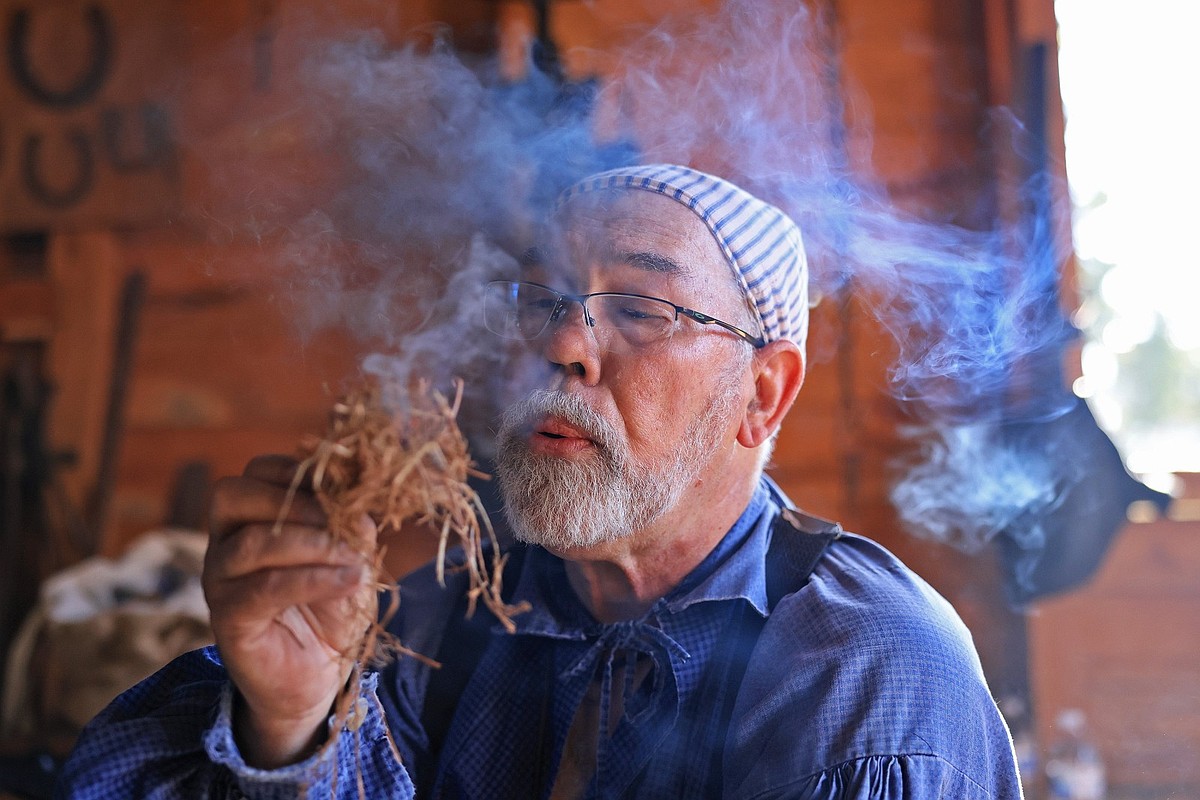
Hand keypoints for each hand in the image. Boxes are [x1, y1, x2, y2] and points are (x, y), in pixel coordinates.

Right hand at [203, 454, 376, 767]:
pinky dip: (312, 580)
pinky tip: (349, 581)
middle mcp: (224, 541)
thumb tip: (358, 505)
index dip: (302, 471)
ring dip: (313, 544)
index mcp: (251, 516)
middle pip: (233, 494)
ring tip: (355, 559)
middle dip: (297, 502)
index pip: (259, 470)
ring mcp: (219, 580)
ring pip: (251, 542)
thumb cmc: (332, 607)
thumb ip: (351, 526)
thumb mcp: (351, 556)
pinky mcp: (226, 618)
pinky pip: (263, 588)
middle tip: (345, 521)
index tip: (348, 488)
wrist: (319, 674)